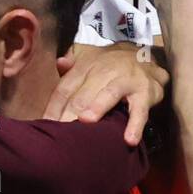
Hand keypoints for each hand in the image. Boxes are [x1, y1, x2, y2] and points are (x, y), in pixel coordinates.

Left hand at [46, 42, 168, 144]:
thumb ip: (72, 63)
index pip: (66, 87)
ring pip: (110, 94)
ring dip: (98, 107)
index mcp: (87, 66)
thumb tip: (60, 64)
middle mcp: (106, 71)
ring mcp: (126, 81)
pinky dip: (135, 124)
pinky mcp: (146, 92)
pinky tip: (129, 139)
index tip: (46, 123)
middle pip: (84, 92)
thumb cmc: (110, 64)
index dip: (55, 106)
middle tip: (61, 129)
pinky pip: (140, 110)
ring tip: (86, 121)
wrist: (146, 54)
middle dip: (71, 110)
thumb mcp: (90, 57)